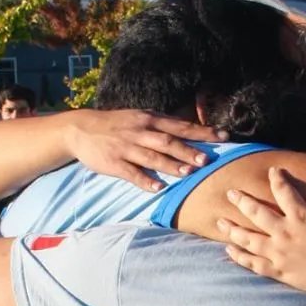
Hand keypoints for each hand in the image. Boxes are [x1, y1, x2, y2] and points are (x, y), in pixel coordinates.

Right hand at [64, 109, 228, 191]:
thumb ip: (164, 125)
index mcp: (150, 120)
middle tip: (206, 160)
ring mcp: (127, 147)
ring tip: (188, 173)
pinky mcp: (114, 162)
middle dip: (188, 151)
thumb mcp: (141, 117)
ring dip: (170, 165)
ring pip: (152, 156)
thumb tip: (193, 131)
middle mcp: (140, 132)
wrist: (81, 128)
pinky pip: (131, 172)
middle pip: (168, 141)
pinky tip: (157, 188)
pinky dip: (144, 180)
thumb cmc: (118, 124)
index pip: (181, 126)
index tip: (224, 137)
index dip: (203, 132)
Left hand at [218, 167, 305, 299]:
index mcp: (302, 215)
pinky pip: (252, 263)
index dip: (277, 178)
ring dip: (232, 228)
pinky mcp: (278, 271)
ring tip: (219, 221)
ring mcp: (278, 253)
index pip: (283, 191)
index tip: (272, 171)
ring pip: (248, 238)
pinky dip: (239, 256)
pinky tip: (228, 250)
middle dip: (242, 200)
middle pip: (256, 212)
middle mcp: (285, 232)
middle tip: (230, 192)